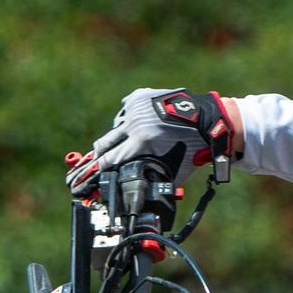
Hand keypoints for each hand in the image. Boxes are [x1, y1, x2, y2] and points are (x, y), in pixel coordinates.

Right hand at [67, 88, 236, 195]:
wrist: (206, 119)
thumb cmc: (192, 149)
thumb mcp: (173, 169)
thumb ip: (154, 179)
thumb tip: (140, 196)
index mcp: (142, 142)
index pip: (110, 159)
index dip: (96, 170)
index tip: (85, 176)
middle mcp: (135, 123)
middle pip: (104, 143)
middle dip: (96, 156)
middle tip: (88, 164)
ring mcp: (135, 107)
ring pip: (116, 126)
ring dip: (120, 136)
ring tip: (132, 143)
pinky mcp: (138, 96)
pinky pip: (125, 111)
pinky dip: (129, 120)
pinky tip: (139, 125)